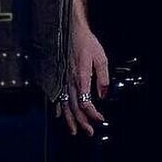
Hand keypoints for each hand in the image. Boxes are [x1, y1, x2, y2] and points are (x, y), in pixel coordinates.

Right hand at [57, 21, 108, 136]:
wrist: (71, 30)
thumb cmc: (87, 43)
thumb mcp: (101, 58)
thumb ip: (103, 78)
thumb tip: (104, 95)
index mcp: (81, 76)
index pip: (86, 101)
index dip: (93, 113)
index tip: (101, 118)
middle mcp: (69, 81)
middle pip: (75, 107)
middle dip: (82, 121)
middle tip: (90, 132)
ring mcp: (62, 79)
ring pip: (65, 104)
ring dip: (70, 119)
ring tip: (75, 131)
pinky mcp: (59, 76)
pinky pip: (57, 96)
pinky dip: (58, 107)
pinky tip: (59, 115)